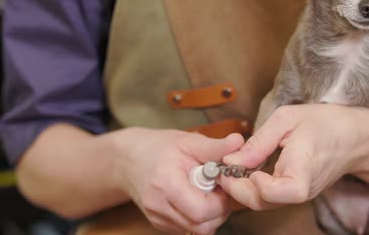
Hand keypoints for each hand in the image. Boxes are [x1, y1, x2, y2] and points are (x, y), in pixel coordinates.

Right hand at [112, 128, 243, 234]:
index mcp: (166, 183)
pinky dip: (198, 218)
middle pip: (201, 226)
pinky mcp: (159, 224)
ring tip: (208, 192)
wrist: (129, 159)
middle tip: (219, 189)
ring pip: (196, 231)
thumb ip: (215, 147)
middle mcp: (158, 206)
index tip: (223, 183)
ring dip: (211, 215)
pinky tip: (196, 198)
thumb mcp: (189, 141)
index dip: (221, 200)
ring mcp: (157, 218)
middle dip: (219, 210)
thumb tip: (239, 142)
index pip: (201, 211)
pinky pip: (188, 229)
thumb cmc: (160, 147)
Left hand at [219, 105, 368, 209]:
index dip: (251, 183)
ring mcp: (299, 196)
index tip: (239, 164)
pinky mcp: (296, 194)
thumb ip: (259, 142)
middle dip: (236, 188)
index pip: (273, 193)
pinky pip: (270, 197)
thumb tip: (232, 159)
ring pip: (263, 203)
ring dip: (242, 188)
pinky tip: (246, 169)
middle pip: (262, 202)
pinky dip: (253, 187)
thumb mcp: (287, 119)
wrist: (355, 136)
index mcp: (302, 173)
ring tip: (232, 166)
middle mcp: (301, 191)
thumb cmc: (325, 123)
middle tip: (223, 167)